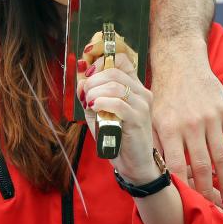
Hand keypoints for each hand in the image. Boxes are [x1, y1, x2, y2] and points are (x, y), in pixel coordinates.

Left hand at [79, 36, 157, 183]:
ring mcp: (142, 105)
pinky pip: (117, 103)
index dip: (101, 61)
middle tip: (85, 93)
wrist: (133, 163)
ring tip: (89, 103)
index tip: (87, 72)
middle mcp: (141, 93)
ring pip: (115, 86)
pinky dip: (101, 103)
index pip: (122, 60)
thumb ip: (89, 95)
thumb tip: (80, 81)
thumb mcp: (98, 111)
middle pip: (114, 72)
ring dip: (95, 92)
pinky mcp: (138, 119)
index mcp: (133, 87)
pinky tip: (95, 109)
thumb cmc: (115, 136)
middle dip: (92, 80)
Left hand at [150, 35, 222, 208]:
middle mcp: (190, 125)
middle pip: (202, 167)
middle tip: (211, 208)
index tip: (187, 201)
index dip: (184, 186)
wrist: (181, 64)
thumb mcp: (151, 116)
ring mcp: (210, 119)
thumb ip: (155, 141)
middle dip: (207, 191)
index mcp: (168, 128)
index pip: (177, 165)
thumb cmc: (163, 94)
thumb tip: (156, 170)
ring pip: (221, 158)